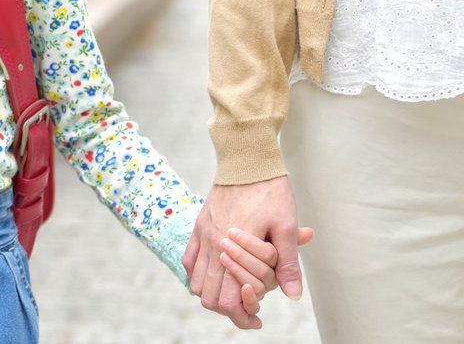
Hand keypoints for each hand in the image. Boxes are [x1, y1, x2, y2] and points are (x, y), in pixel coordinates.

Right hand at [181, 176, 302, 329]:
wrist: (246, 160)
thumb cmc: (270, 191)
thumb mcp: (286, 226)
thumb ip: (287, 264)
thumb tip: (292, 296)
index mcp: (233, 245)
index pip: (228, 298)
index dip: (242, 316)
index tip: (257, 320)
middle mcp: (211, 243)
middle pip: (209, 295)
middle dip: (228, 310)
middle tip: (249, 310)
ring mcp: (202, 234)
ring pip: (196, 281)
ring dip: (213, 293)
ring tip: (234, 292)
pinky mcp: (198, 226)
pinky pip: (189, 261)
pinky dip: (198, 275)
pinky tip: (216, 275)